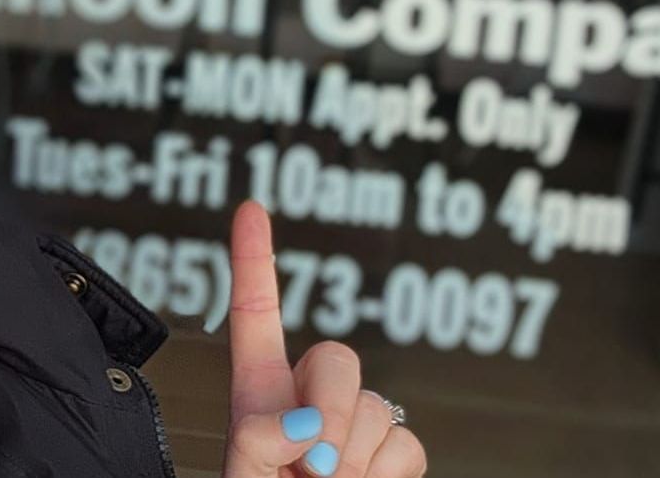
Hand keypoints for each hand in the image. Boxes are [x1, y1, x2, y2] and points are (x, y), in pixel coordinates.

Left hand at [220, 200, 426, 477]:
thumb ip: (258, 441)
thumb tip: (306, 423)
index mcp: (258, 400)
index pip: (256, 317)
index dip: (254, 260)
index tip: (251, 207)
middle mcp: (308, 406)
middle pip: (337, 357)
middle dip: (331, 405)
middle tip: (314, 468)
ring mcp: (355, 434)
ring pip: (376, 409)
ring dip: (354, 463)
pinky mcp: (394, 463)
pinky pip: (408, 449)